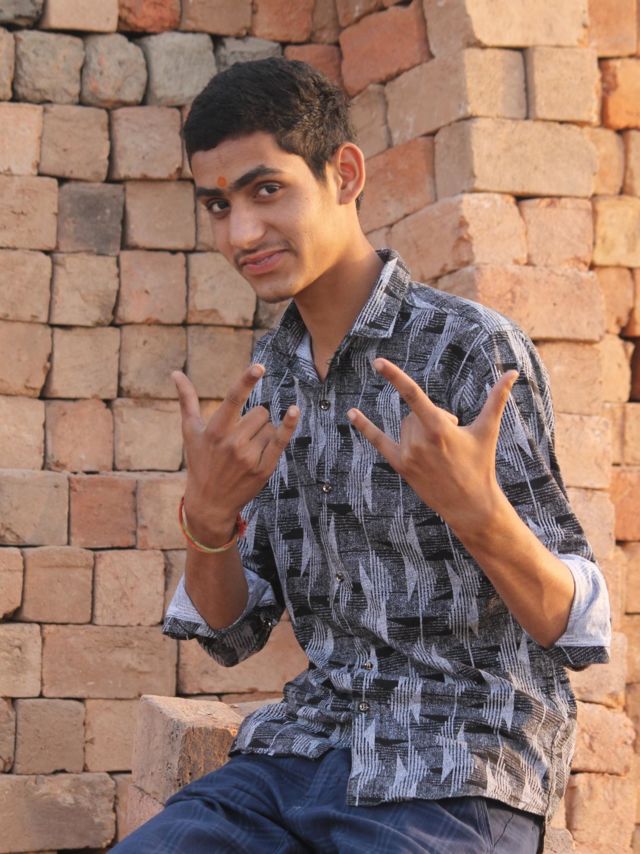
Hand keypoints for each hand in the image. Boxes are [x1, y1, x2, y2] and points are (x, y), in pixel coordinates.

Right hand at [173, 364, 298, 542]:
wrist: (210, 503)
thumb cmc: (200, 462)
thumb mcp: (190, 432)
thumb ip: (187, 400)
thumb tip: (175, 373)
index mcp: (215, 431)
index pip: (232, 399)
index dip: (246, 381)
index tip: (259, 366)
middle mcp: (233, 443)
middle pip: (260, 412)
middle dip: (255, 419)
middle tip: (241, 436)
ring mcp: (250, 457)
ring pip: (270, 426)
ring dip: (263, 432)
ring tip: (247, 449)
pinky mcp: (264, 468)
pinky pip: (280, 440)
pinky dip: (288, 425)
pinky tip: (294, 411)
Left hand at [346, 358, 517, 534]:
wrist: (470, 504)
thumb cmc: (481, 464)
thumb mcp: (488, 429)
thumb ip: (497, 398)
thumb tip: (513, 372)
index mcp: (438, 428)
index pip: (413, 395)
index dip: (394, 376)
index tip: (377, 361)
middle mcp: (419, 440)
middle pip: (414, 413)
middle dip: (431, 419)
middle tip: (450, 441)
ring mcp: (408, 454)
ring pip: (405, 426)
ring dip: (419, 430)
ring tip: (439, 452)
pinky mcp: (401, 465)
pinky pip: (379, 441)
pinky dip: (365, 427)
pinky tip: (350, 413)